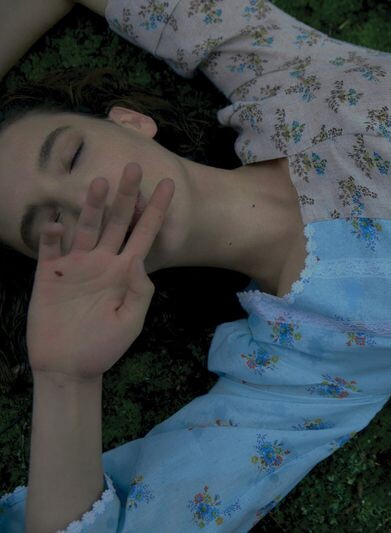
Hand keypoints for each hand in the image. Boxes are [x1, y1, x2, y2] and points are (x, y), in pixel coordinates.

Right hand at [26, 162, 173, 379]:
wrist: (69, 366)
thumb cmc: (105, 345)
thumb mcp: (132, 321)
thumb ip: (140, 291)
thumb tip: (138, 261)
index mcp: (126, 271)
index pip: (145, 233)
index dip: (156, 211)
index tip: (169, 186)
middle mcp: (102, 261)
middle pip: (117, 222)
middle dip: (127, 196)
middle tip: (135, 167)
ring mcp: (75, 265)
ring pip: (86, 227)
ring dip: (92, 205)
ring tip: (100, 182)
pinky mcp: (49, 274)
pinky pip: (51, 249)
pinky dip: (53, 234)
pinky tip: (58, 222)